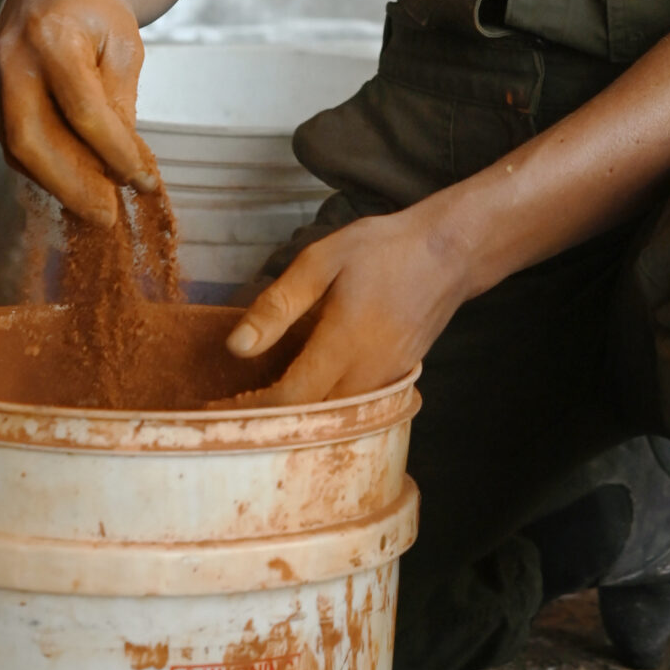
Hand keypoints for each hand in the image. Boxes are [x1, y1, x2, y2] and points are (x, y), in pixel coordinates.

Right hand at [0, 0, 155, 226]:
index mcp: (52, 36)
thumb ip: (119, 104)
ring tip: (92, 205)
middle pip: (31, 139)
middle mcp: (11, 55)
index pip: (85, 112)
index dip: (116, 155)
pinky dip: (40, 164)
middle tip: (106, 216)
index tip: (143, 182)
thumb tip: (120, 167)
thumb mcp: (125, 48)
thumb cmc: (99, 7)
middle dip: (71, 185)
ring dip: (55, 182)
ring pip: (14, 145)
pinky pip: (10, 136)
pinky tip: (69, 181)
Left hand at [226, 206, 468, 404]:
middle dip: (273, 420)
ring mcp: (387, 379)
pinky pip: (357, 406)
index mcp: (345, 342)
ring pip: (337, 418)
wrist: (452, 250)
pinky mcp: (398, 377)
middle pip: (314, 419)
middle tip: (233, 409)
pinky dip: (327, 407)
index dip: (253, 410)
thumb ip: (279, 305)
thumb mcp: (323, 260)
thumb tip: (237, 347)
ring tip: (264, 402)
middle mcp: (368, 371)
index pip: (292, 397)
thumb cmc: (384, 249)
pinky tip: (307, 391)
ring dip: (301, 417)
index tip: (218, 410)